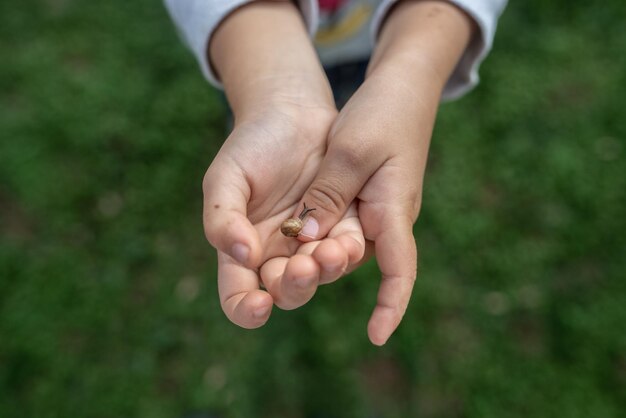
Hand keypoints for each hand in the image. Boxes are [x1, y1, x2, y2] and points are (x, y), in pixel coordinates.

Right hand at [203, 102, 365, 327]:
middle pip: (285, 291)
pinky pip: (347, 249)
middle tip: (303, 266)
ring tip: (331, 251)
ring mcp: (310, 243)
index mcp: (241, 249)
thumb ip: (223, 219)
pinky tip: (348, 239)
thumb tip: (244, 256)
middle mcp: (277, 254)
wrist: (292, 113)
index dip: (246, 310)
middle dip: (296, 286)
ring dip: (326, 270)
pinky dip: (348, 250)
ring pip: (320, 275)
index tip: (260, 304)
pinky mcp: (340, 225)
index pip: (238, 295)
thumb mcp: (225, 178)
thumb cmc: (250, 146)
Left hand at [291, 1, 474, 344]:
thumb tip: (306, 238)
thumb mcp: (352, 150)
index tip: (375, 337)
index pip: (400, 270)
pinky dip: (303, 235)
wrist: (399, 88)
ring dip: (304, 256)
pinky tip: (277, 237)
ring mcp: (366, 213)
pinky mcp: (352, 202)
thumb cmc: (384, 113)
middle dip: (318, 274)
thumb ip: (328, 196)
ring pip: (331, 247)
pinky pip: (324, 227)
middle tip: (291, 268)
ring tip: (273, 256)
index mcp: (393, 212)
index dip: (391, 306)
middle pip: (350, 263)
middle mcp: (380, 222)